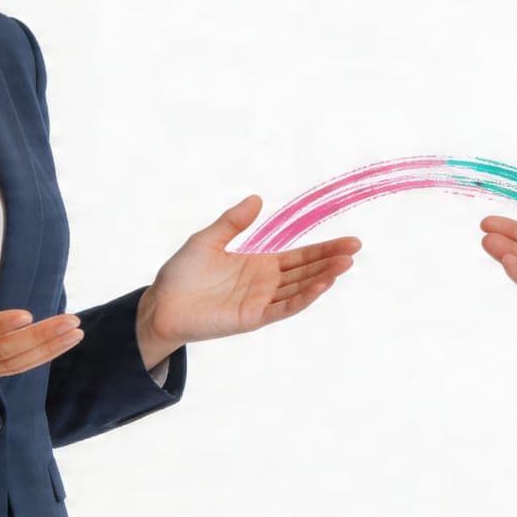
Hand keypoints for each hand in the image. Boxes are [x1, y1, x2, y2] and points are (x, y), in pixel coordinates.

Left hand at [136, 195, 360, 367]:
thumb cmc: (182, 274)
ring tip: (344, 264)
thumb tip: (258, 198)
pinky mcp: (252, 318)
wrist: (161, 304)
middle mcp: (266, 284)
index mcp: (260, 265)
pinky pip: (282, 308)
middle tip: (355, 248)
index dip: (324, 248)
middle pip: (306, 270)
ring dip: (322, 277)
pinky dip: (302, 298)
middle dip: (331, 260)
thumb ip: (233, 222)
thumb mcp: (208, 239)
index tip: (350, 241)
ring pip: (300, 289)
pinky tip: (320, 285)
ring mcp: (261, 302)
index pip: (301, 256)